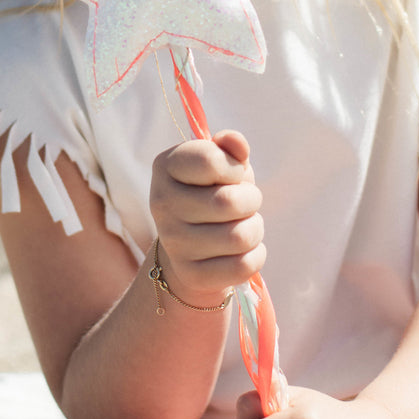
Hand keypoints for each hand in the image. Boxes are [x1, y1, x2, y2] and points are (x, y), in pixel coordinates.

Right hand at [149, 130, 264, 301]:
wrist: (190, 246)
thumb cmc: (211, 192)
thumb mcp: (221, 163)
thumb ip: (230, 146)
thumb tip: (237, 145)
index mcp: (165, 166)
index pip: (210, 161)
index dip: (234, 167)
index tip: (233, 174)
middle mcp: (162, 203)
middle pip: (229, 202)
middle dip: (251, 199)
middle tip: (246, 202)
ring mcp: (173, 242)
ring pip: (240, 236)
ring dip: (255, 228)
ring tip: (245, 223)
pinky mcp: (191, 274)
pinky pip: (243, 265)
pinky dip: (256, 255)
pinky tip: (244, 249)